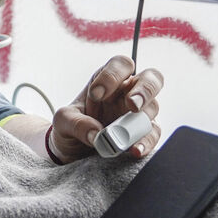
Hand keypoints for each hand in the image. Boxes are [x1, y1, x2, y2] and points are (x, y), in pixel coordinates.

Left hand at [48, 55, 163, 162]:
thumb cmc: (72, 126)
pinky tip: (135, 150)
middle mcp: (128, 92)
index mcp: (108, 80)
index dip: (112, 75)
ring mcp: (139, 113)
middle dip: (144, 89)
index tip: (96, 95)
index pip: (120, 65)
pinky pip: (152, 134)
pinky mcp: (144, 134)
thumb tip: (96, 134)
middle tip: (132, 104)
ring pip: (153, 107)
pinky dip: (146, 142)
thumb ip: (76, 123)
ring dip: (142, 118)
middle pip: (151, 78)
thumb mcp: (63, 121)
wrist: (73, 151)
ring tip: (126, 134)